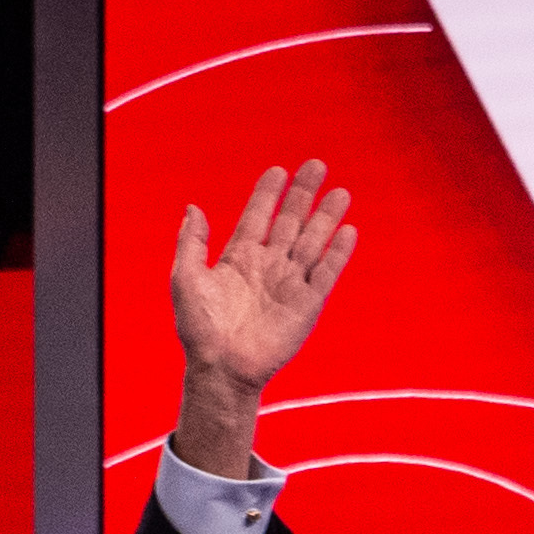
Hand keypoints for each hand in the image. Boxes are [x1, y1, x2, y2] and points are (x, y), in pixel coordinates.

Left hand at [167, 160, 357, 473]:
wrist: (222, 368)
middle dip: (304, 194)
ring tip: (340, 192)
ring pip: (312, 242)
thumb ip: (191, 242)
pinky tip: (348, 231)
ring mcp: (289, 284)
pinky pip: (326, 274)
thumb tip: (193, 207)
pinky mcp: (307, 305)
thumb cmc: (199, 329)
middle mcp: (268, 267)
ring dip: (326, 217)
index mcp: (239, 258)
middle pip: (291, 221)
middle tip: (317, 165)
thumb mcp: (185, 278)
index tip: (278, 171)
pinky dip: (337, 253)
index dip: (268, 193)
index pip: (258, 216)